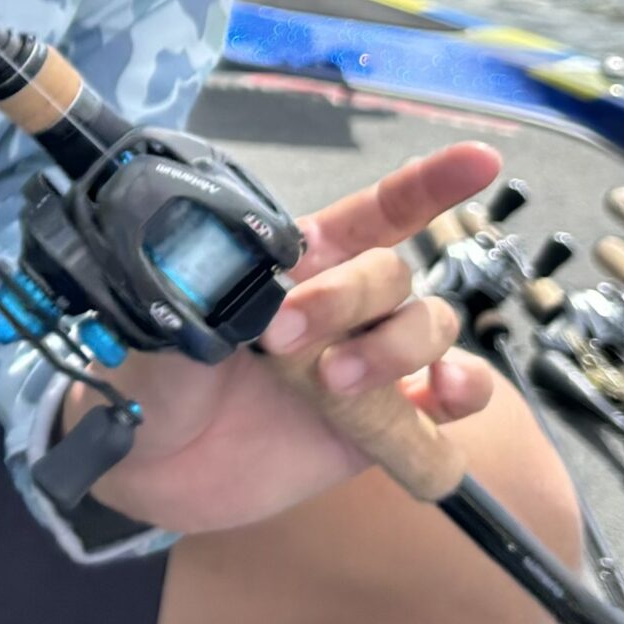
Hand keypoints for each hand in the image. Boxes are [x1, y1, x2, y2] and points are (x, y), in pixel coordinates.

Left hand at [54, 141, 500, 536]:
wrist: (144, 461)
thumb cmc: (152, 370)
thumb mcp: (166, 312)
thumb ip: (208, 282)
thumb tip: (239, 263)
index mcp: (298, 260)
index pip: (376, 212)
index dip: (429, 185)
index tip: (479, 161)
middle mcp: (343, 304)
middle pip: (391, 276)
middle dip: (346, 299)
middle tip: (281, 339)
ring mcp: (368, 364)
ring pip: (431, 329)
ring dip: (395, 348)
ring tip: (334, 383)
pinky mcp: (380, 428)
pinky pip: (449, 405)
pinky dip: (461, 395)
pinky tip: (438, 395)